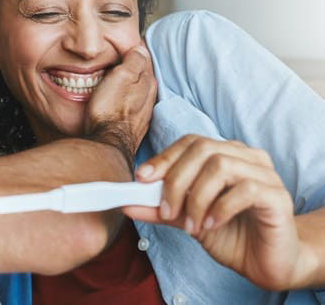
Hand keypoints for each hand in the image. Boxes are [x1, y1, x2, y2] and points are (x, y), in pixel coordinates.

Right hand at [84, 45, 156, 165]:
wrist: (106, 144)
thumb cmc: (109, 111)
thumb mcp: (120, 77)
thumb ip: (133, 61)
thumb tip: (140, 48)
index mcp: (148, 82)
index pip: (145, 58)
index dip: (134, 50)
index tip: (124, 45)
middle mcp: (149, 98)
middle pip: (143, 75)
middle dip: (133, 66)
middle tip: (120, 58)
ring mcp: (142, 113)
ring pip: (138, 91)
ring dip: (129, 84)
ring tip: (117, 77)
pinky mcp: (133, 126)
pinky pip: (131, 106)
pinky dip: (126, 99)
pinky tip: (117, 100)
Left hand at [124, 134, 305, 290]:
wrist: (266, 262)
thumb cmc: (229, 234)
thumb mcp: (186, 220)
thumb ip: (160, 209)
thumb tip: (127, 204)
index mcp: (225, 154)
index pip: (190, 142)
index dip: (164, 158)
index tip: (142, 179)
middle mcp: (246, 157)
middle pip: (203, 149)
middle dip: (176, 180)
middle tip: (167, 211)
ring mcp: (265, 174)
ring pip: (221, 166)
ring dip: (197, 198)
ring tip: (191, 225)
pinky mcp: (278, 196)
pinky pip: (245, 190)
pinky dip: (220, 208)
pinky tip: (211, 225)